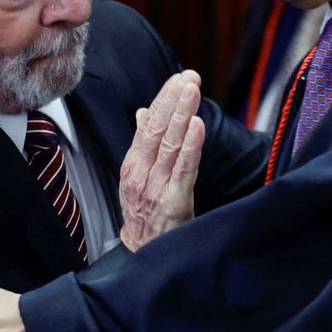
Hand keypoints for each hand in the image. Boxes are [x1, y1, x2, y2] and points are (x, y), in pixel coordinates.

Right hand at [119, 70, 204, 250]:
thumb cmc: (146, 215)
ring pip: (170, 144)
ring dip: (182, 114)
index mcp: (134, 164)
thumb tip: (145, 112)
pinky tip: (197, 125)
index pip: (148, 124)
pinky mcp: (173, 201)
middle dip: (174, 100)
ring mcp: (156, 187)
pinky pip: (183, 169)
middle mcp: (142, 172)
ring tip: (192, 91)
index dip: (164, 99)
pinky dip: (190, 145)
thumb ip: (144, 145)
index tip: (179, 78)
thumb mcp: (139, 177)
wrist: (143, 254)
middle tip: (189, 77)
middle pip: (157, 129)